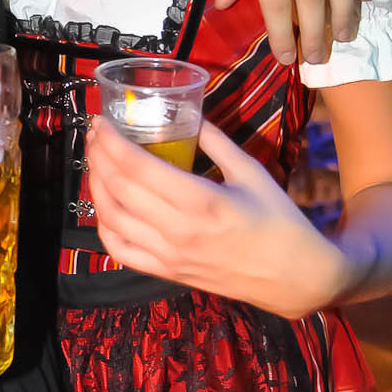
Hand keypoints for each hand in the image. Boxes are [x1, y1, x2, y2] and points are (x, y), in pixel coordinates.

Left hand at [86, 115, 349, 319]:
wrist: (297, 278)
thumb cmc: (279, 221)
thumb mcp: (252, 172)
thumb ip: (215, 141)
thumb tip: (188, 112)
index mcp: (202, 201)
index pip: (138, 167)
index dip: (112, 141)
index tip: (101, 120)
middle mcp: (178, 231)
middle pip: (119, 188)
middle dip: (98, 155)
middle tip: (94, 133)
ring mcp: (170, 257)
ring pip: (112, 219)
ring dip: (96, 186)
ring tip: (95, 161)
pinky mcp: (168, 274)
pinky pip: (122, 251)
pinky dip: (105, 227)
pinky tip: (105, 205)